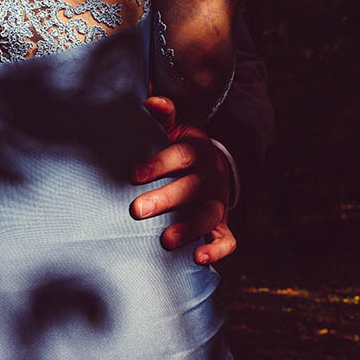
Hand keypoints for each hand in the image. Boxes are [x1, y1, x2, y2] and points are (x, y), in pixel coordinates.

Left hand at [130, 96, 236, 264]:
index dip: (158, 164)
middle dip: (165, 199)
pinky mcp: (222, 224)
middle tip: (137, 210)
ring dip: (188, 229)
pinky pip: (226, 240)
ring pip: (208, 215)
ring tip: (166, 241)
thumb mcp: (176, 130)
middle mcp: (210, 177)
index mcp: (197, 151)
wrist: (215, 167)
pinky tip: (198, 259)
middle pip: (191, 188)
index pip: (180, 155)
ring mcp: (218, 202)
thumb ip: (165, 117)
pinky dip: (216, 251)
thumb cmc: (181, 149)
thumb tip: (151, 101)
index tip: (133, 174)